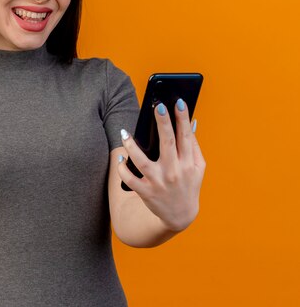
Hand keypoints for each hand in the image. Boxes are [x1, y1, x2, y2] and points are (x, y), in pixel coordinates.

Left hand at [118, 99, 205, 231]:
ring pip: (142, 161)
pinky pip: (130, 178)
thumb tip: (190, 122)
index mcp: (188, 164)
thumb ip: (194, 146)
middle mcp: (174, 172)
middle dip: (163, 124)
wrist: (180, 215)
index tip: (179, 102)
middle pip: (167, 144)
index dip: (182, 118)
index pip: (185, 137)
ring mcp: (159, 182)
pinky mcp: (145, 192)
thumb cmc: (188, 184)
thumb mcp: (198, 168)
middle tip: (157, 106)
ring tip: (125, 133)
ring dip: (132, 146)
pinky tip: (120, 156)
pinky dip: (122, 168)